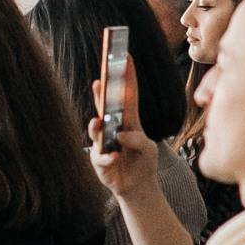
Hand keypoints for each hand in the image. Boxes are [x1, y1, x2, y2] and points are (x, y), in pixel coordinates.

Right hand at [87, 56, 160, 197]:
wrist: (138, 187)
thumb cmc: (143, 162)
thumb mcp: (148, 149)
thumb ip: (139, 140)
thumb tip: (121, 136)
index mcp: (128, 121)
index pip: (127, 95)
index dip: (126, 77)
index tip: (125, 57)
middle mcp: (112, 129)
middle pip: (105, 108)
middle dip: (101, 94)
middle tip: (99, 80)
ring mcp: (103, 144)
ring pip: (96, 131)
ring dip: (95, 126)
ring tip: (97, 122)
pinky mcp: (100, 162)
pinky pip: (100, 157)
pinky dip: (106, 157)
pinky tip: (113, 156)